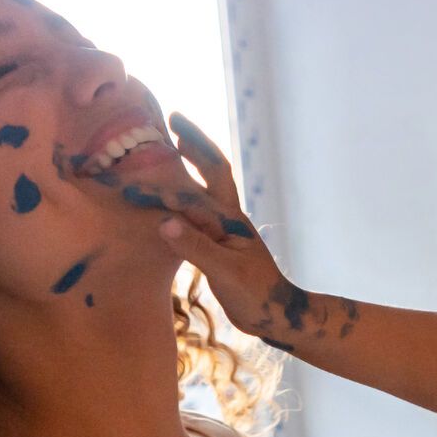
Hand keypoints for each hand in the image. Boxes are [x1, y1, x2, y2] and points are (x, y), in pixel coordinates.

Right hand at [152, 114, 311, 343]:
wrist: (274, 315)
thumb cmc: (256, 294)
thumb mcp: (226, 272)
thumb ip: (196, 247)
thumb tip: (164, 221)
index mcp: (230, 219)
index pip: (200, 184)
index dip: (180, 166)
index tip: (163, 141)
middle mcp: (226, 218)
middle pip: (212, 171)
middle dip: (195, 145)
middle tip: (173, 121)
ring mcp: (222, 231)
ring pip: (204, 190)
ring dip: (189, 167)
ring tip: (171, 149)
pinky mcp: (216, 246)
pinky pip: (196, 214)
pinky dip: (181, 199)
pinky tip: (169, 198)